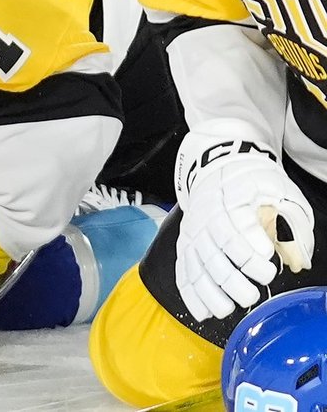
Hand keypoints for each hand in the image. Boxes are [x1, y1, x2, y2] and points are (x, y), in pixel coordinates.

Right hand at [174, 130, 314, 320]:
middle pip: (211, 253)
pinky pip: (183, 271)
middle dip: (230, 279)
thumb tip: (298, 257)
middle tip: (252, 294)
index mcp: (230, 202)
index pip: (233, 228)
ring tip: (227, 309)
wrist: (220, 168)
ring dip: (208, 292)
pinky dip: (191, 294)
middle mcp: (205, 219)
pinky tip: (203, 312)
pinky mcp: (186, 244)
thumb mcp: (279, 192)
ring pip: (194, 266)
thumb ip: (291, 222)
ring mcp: (193, 233)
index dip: (246, 248)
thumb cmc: (255, 184)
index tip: (267, 260)